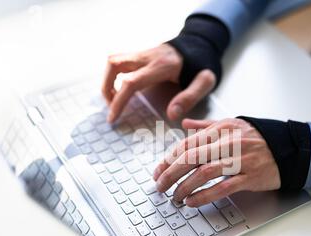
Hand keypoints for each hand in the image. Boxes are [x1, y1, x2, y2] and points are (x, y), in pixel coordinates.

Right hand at [101, 44, 215, 122]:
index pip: (131, 82)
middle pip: (114, 65)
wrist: (201, 43)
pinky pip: (120, 62)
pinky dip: (114, 76)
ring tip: (114, 99)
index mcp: (162, 65)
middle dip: (106, 88)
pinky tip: (121, 89)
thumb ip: (189, 98)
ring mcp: (143, 53)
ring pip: (113, 61)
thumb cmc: (202, 65)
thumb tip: (172, 115)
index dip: (119, 101)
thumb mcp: (204, 82)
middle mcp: (148, 56)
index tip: (113, 117)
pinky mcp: (141, 54)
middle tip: (112, 107)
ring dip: (108, 81)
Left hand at [153, 118, 280, 206]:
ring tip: (174, 197)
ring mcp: (240, 160)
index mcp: (220, 129)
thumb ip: (206, 125)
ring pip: (204, 173)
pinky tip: (192, 201)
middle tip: (160, 186)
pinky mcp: (250, 177)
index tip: (158, 171)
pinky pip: (223, 187)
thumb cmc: (257, 137)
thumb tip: (184, 123)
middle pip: (191, 157)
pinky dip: (204, 196)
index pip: (187, 143)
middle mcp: (228, 142)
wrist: (288, 147)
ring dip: (185, 187)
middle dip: (171, 173)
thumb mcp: (231, 125)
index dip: (169, 158)